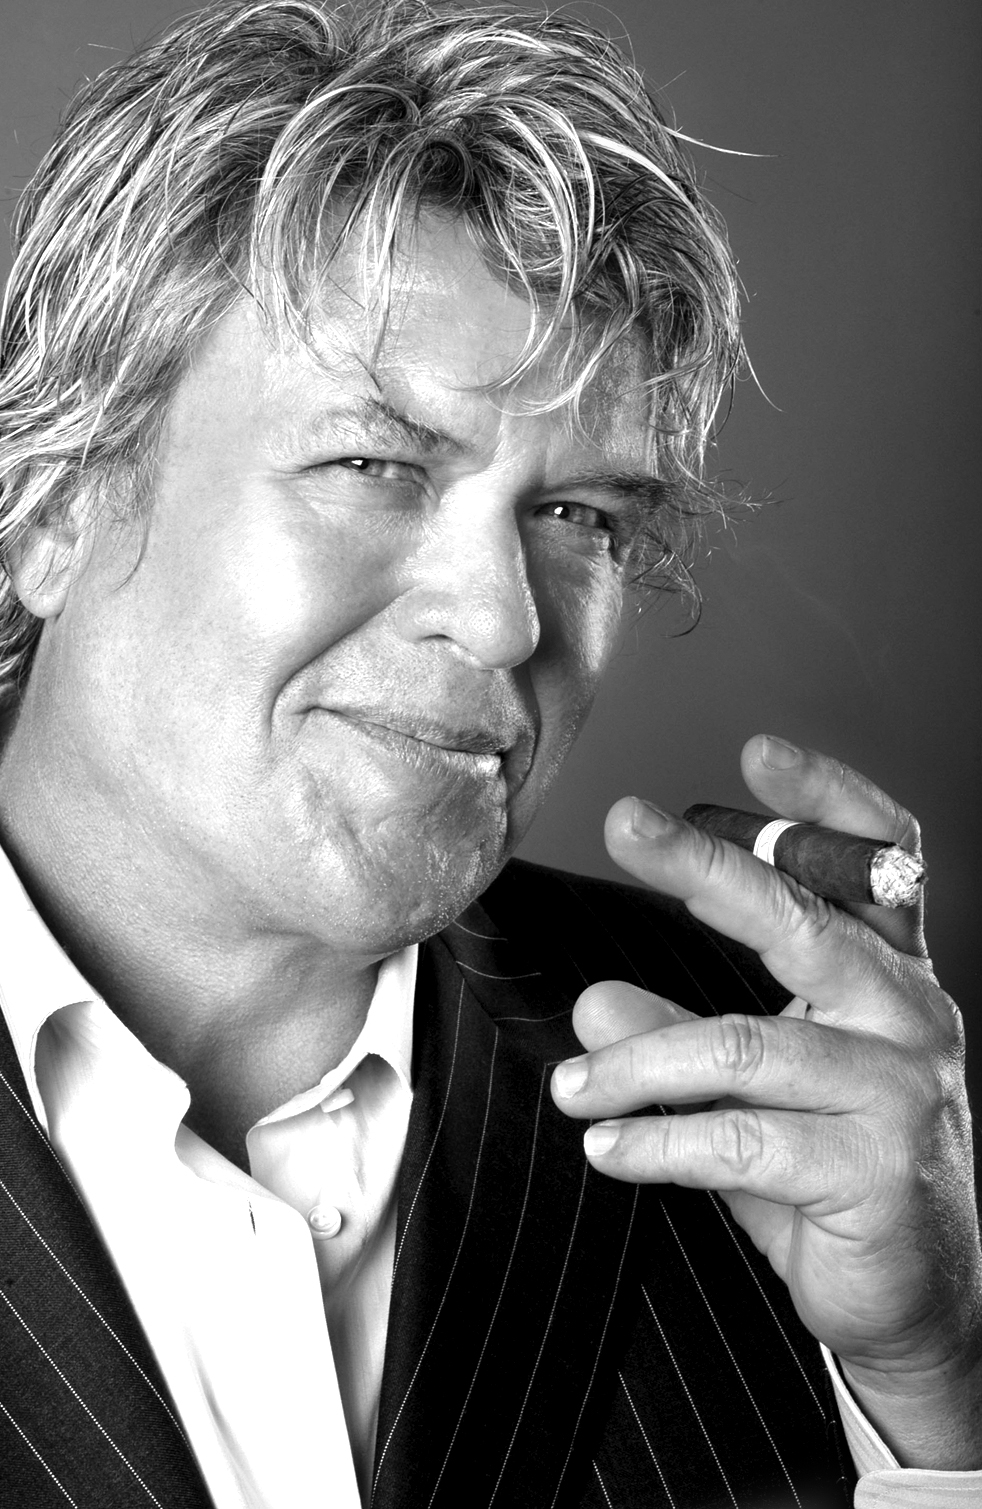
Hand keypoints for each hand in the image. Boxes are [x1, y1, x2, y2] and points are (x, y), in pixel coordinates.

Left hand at [550, 735, 981, 1466]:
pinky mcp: (875, 1170)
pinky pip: (740, 1139)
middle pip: (803, 920)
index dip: (826, 801)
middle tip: (627, 823)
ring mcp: (899, 1092)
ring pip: (743, 1045)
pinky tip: (608, 1147)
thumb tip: (594, 1003)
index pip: (878, 865)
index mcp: (889, 979)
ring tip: (573, 1086)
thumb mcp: (755, 1092)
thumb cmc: (838, 1171)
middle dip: (707, 867)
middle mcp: (907, 1017)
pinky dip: (659, 1142)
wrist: (923, 1297)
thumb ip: (681, 1040)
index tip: (758, 752)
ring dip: (638, 1066)